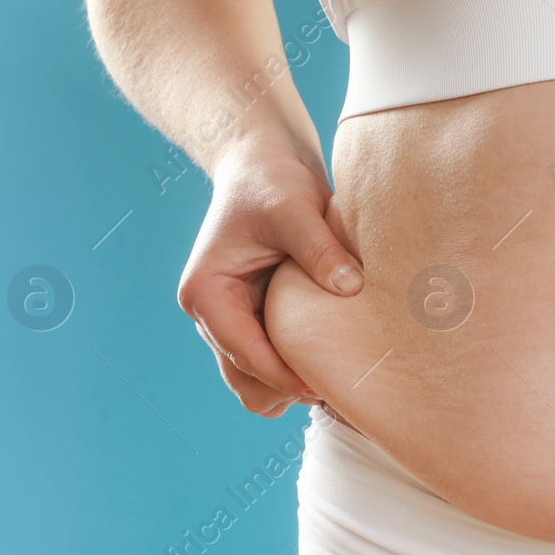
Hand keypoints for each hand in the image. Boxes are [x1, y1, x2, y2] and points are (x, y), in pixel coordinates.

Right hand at [176, 134, 363, 416]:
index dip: (284, 376)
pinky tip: (333, 365)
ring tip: (339, 382)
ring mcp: (232, 323)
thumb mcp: (294, 208)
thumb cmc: (270, 181)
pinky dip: (297, 373)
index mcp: (205, 293)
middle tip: (340, 390)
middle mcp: (211, 316)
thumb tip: (349, 287)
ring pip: (256, 383)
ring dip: (292, 387)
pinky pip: (273, 366)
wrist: (264, 165)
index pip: (244, 352)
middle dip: (287, 390)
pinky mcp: (256, 322)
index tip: (326, 387)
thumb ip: (318, 247)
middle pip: (245, 381)